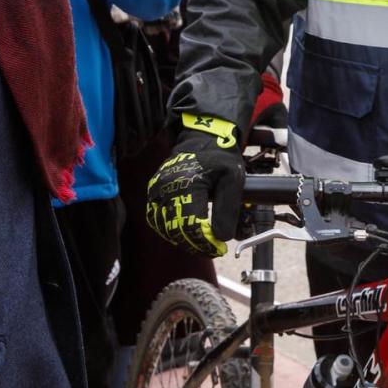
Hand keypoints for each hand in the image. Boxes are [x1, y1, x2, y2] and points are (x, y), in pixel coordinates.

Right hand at [144, 127, 244, 256]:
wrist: (203, 138)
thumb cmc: (220, 157)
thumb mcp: (233, 179)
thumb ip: (228, 209)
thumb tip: (220, 238)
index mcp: (186, 183)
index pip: (191, 225)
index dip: (204, 243)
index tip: (218, 249)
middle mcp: (166, 187)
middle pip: (175, 230)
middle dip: (195, 244)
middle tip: (212, 249)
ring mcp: (156, 189)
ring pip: (164, 227)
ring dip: (183, 239)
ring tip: (202, 242)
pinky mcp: (154, 191)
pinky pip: (158, 219)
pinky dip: (172, 229)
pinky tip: (188, 231)